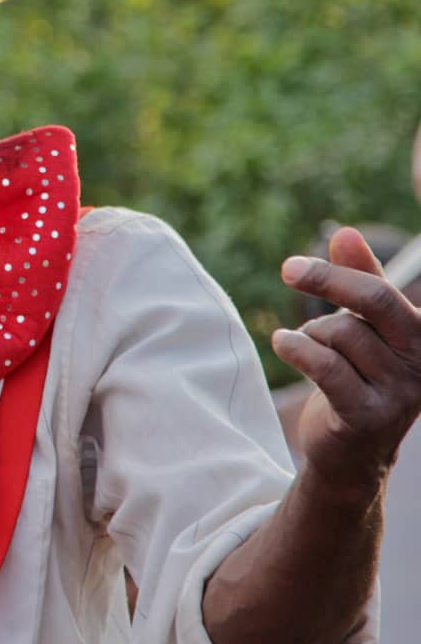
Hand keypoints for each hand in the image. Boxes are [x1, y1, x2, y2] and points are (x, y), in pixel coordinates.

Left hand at [272, 227, 420, 497]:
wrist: (351, 451)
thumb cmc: (357, 377)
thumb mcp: (362, 327)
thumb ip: (359, 281)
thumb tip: (345, 232)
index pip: (382, 290)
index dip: (339, 271)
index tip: (293, 265)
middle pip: (373, 302)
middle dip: (326, 281)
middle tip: (289, 271)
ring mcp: (401, 393)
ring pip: (339, 334)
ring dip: (310, 336)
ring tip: (308, 348)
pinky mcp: (369, 416)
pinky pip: (326, 367)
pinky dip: (296, 350)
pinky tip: (283, 344)